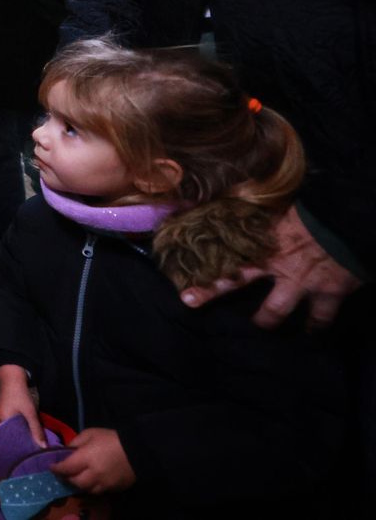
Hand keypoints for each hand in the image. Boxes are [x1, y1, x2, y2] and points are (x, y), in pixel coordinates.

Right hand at [0, 364, 43, 446]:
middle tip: (34, 450)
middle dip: (22, 442)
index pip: (11, 440)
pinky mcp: (3, 415)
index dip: (21, 447)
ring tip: (31, 444)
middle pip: (10, 437)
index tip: (32, 453)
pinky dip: (18, 429)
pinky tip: (26, 432)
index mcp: (2, 422)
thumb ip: (36, 430)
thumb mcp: (31, 413)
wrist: (12, 379)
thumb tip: (43, 447)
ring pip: (11, 432)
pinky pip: (10, 426)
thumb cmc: (21, 396)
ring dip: (21, 435)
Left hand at [51, 427, 134, 494]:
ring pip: (85, 489)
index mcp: (86, 458)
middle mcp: (93, 474)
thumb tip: (67, 451)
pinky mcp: (113, 489)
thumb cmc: (112, 438)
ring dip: (78, 484)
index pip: (66, 468)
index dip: (56, 468)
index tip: (51, 466)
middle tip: (63, 473)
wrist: (139, 450)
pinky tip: (89, 481)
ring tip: (75, 478)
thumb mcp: (90, 433)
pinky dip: (90, 487)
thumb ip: (76, 442)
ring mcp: (104, 484)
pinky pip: (98, 492)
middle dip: (66, 478)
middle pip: (74, 482)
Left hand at [180, 205, 361, 329]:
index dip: (208, 283)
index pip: (227, 262)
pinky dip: (317, 327)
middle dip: (220, 298)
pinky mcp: (328, 294)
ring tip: (263, 328)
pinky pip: (321, 318)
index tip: (187, 299)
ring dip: (268, 322)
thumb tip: (237, 203)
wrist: (351, 219)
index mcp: (261, 243)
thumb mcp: (282, 210)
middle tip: (217, 317)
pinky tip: (313, 333)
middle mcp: (276, 267)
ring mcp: (301, 284)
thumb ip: (263, 216)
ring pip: (276, 312)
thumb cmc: (317, 209)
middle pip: (240, 286)